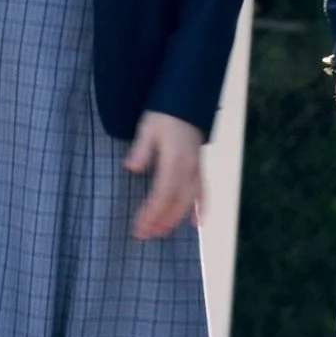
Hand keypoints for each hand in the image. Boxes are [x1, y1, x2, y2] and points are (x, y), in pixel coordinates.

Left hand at [122, 110, 203, 239]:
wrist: (186, 101)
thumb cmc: (164, 115)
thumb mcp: (148, 127)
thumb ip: (141, 149)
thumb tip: (132, 167)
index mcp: (174, 160)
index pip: (162, 194)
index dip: (151, 212)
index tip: (138, 225)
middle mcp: (189, 169)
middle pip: (175, 203)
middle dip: (159, 221)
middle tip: (143, 235)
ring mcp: (196, 170)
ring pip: (188, 202)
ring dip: (174, 220)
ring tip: (159, 233)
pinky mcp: (200, 169)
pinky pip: (203, 193)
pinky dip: (201, 209)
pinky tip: (196, 224)